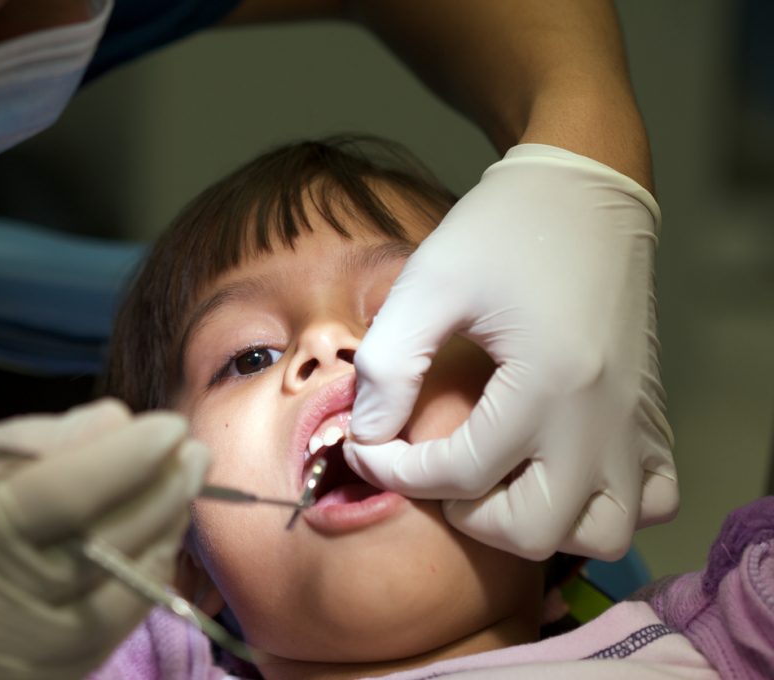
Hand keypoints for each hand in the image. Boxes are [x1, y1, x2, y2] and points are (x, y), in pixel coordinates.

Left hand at [345, 144, 677, 560]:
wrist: (585, 191)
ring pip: (601, 532)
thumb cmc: (502, 229)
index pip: (460, 474)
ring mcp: (634, 424)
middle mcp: (601, 421)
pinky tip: (560, 471)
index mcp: (548, 384)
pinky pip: (651, 499)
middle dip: (465, 511)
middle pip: (531, 529)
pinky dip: (604, 504)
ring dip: (537, 523)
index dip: (396, 472)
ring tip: (495, 479)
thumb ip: (389, 365)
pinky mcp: (649, 416)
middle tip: (433, 468)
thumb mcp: (429, 283)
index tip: (363, 450)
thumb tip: (368, 434)